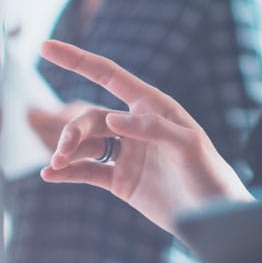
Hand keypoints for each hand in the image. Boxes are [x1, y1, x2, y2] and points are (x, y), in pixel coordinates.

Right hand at [40, 40, 251, 233]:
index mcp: (153, 106)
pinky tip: (50, 175)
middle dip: (72, 130)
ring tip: (54, 164)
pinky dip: (67, 171)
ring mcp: (127, 153)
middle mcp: (136, 125)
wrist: (215, 215)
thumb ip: (152, 128)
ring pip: (86, 144)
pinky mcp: (121, 180)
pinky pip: (87, 171)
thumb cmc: (209, 173)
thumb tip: (112, 119)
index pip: (109, 76)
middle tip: (61, 150)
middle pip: (91, 117)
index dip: (77, 60)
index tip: (46, 46)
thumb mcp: (188, 146)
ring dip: (66, 150)